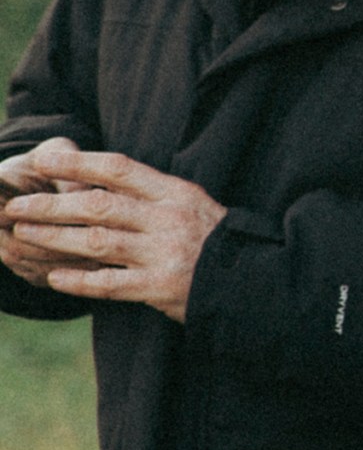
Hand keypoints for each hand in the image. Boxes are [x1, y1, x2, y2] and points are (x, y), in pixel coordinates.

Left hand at [0, 144, 224, 321]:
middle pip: (100, 206)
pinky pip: (110, 284)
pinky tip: (54, 279)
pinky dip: (79, 281)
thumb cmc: (213, 239)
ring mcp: (164, 254)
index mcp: (176, 193)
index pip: (120, 169)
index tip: (42, 161)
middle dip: (52, 205)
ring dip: (56, 238)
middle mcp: (169, 219)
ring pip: (98, 242)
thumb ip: (149, 195)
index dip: (78, 164)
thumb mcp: (190, 205)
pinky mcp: (161, 288)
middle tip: (17, 206)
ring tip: (24, 235)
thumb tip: (96, 181)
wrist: (252, 279)